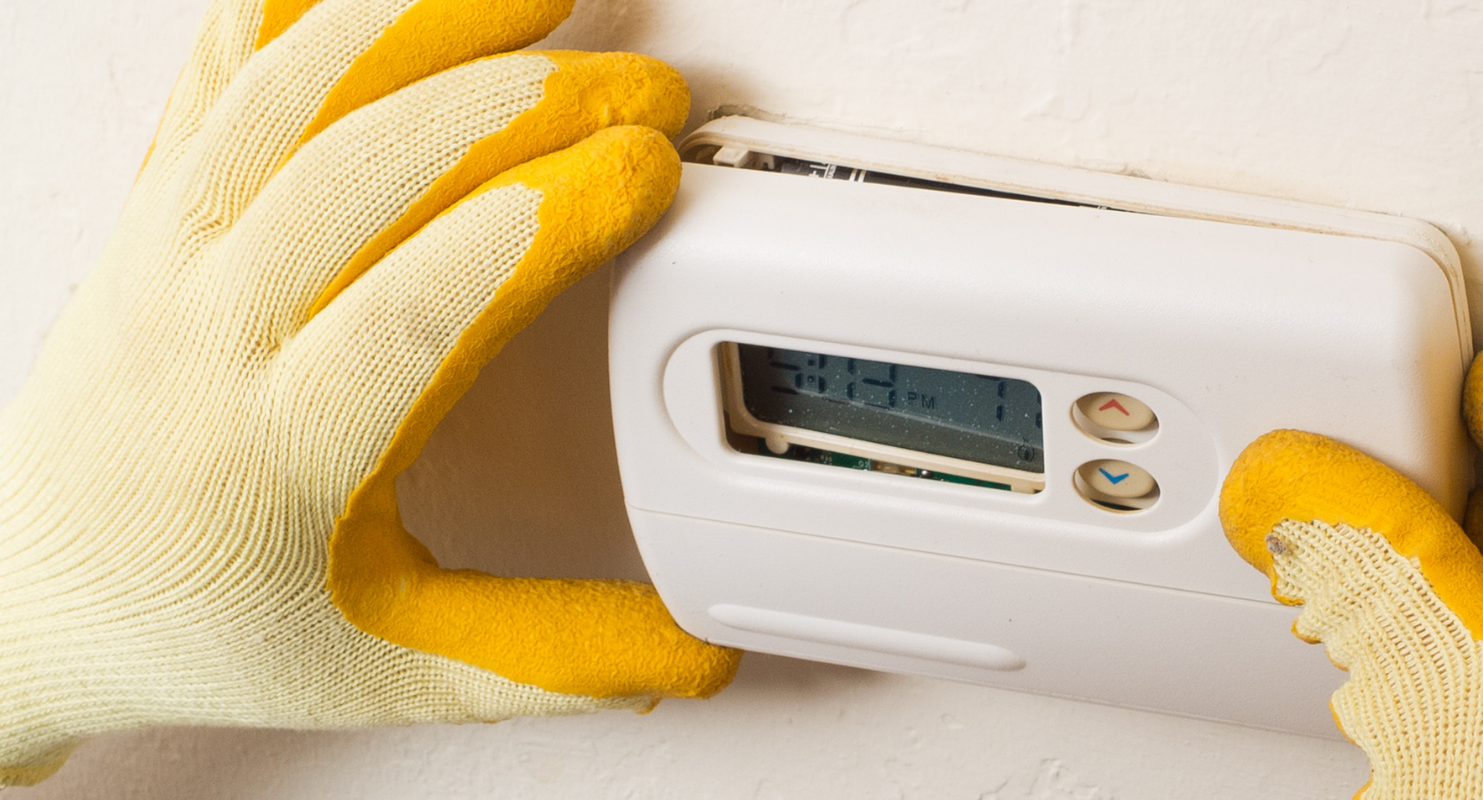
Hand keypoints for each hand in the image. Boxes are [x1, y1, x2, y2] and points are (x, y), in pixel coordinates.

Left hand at [0, 0, 737, 784]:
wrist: (32, 593)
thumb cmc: (202, 624)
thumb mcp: (393, 668)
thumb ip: (554, 657)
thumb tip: (693, 652)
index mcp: (280, 455)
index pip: (418, 306)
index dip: (543, 222)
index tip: (645, 176)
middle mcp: (209, 332)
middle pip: (361, 171)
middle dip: (522, 105)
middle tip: (642, 92)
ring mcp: (168, 250)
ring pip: (288, 95)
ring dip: (427, 25)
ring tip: (547, 0)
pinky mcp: (153, 201)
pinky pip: (220, 70)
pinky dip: (310, 7)